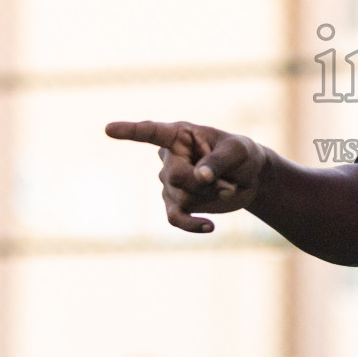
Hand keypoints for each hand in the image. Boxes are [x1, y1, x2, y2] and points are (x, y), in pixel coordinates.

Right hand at [105, 119, 269, 232]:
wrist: (249, 178)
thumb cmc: (241, 155)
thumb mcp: (237, 151)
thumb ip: (218, 161)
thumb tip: (200, 176)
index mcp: (179, 135)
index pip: (151, 132)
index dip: (130, 131)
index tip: (108, 129)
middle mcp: (169, 158)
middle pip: (175, 177)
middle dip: (205, 184)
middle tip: (228, 182)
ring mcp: (169, 182)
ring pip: (181, 197)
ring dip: (210, 197)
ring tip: (228, 188)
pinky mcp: (177, 203)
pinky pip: (175, 218)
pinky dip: (191, 224)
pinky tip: (209, 227)